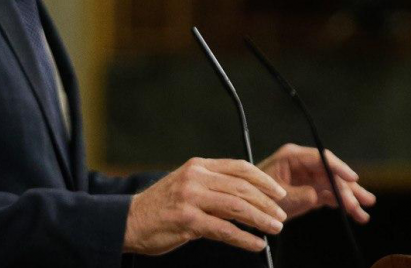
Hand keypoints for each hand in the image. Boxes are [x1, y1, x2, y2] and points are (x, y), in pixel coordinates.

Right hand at [123, 157, 287, 255]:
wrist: (128, 221)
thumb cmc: (162, 206)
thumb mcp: (188, 185)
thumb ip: (214, 185)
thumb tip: (248, 196)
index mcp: (199, 166)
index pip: (240, 167)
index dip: (263, 180)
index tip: (279, 192)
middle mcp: (196, 177)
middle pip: (242, 187)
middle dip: (267, 202)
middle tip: (281, 214)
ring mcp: (191, 198)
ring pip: (237, 207)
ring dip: (261, 219)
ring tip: (275, 228)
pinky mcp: (187, 221)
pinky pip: (224, 230)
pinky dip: (244, 238)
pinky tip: (256, 244)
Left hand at [258, 143, 375, 222]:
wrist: (248, 206)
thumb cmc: (257, 195)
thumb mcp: (277, 196)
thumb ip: (298, 195)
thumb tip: (317, 195)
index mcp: (293, 156)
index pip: (321, 158)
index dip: (339, 168)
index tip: (353, 178)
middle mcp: (304, 164)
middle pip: (332, 173)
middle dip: (349, 188)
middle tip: (365, 200)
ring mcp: (308, 177)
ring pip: (334, 185)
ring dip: (349, 198)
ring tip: (363, 212)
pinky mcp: (310, 190)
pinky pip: (330, 195)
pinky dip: (341, 204)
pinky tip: (354, 214)